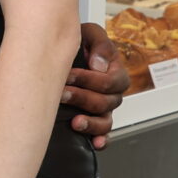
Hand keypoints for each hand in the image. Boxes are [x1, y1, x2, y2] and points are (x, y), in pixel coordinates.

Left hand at [62, 21, 129, 149]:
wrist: (63, 52)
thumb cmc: (79, 42)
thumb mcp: (89, 33)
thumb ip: (99, 44)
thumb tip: (99, 66)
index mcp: (115, 71)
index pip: (110, 81)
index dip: (90, 80)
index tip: (68, 76)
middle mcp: (112, 93)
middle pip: (106, 102)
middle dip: (82, 98)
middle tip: (62, 94)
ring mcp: (104, 109)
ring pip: (105, 122)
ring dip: (91, 123)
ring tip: (75, 122)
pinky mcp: (94, 120)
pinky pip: (103, 134)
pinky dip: (101, 140)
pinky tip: (95, 143)